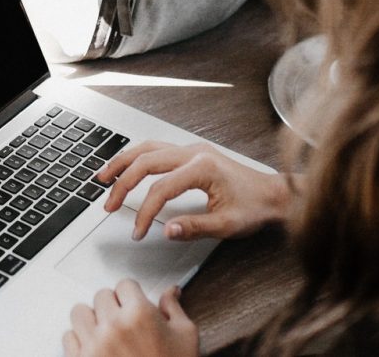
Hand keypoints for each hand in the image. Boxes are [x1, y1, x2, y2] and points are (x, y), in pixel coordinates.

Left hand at [63, 280, 197, 356]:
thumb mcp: (185, 338)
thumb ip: (174, 309)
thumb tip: (170, 292)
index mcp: (140, 314)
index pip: (125, 284)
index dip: (132, 295)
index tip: (134, 305)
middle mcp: (113, 326)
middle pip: (101, 296)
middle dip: (112, 306)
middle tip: (123, 322)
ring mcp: (94, 344)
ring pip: (80, 312)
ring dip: (91, 320)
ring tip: (105, 332)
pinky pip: (68, 337)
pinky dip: (79, 341)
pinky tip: (95, 348)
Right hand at [97, 141, 292, 240]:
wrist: (274, 194)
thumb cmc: (255, 207)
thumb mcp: (227, 225)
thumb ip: (194, 227)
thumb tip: (167, 230)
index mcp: (202, 168)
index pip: (160, 189)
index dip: (144, 212)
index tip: (138, 231)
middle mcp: (194, 152)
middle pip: (146, 161)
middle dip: (122, 183)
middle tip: (108, 204)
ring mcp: (192, 149)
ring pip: (147, 148)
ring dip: (123, 162)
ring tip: (104, 177)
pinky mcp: (192, 153)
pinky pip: (156, 148)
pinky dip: (137, 157)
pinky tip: (126, 166)